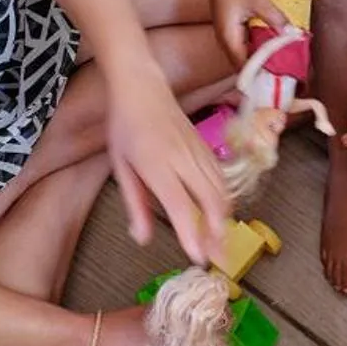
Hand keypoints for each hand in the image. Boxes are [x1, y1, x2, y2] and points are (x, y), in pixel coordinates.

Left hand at [104, 62, 230, 263]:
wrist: (142, 86)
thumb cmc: (125, 127)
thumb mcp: (121, 166)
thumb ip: (135, 204)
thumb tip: (143, 238)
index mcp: (157, 165)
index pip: (182, 206)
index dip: (192, 234)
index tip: (199, 258)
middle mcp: (183, 159)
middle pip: (212, 200)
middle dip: (219, 233)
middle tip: (219, 259)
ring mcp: (198, 151)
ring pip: (222, 190)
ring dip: (225, 220)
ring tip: (221, 243)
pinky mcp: (206, 147)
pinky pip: (222, 178)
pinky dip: (225, 200)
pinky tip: (221, 215)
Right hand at [207, 0, 287, 65]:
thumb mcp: (258, 0)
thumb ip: (274, 18)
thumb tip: (291, 33)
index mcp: (228, 37)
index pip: (243, 64)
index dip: (258, 72)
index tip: (276, 75)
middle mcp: (225, 43)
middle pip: (243, 66)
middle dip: (261, 70)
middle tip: (282, 72)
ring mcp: (228, 40)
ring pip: (244, 59)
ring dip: (259, 61)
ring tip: (280, 64)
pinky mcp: (233, 36)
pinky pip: (245, 50)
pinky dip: (257, 52)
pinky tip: (272, 50)